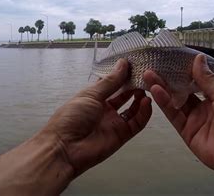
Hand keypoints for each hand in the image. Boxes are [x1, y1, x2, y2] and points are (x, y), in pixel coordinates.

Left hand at [42, 58, 151, 176]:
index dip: (123, 75)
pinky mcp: (122, 135)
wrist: (65, 149)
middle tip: (145, 76)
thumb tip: (123, 63)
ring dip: (141, 99)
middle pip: (124, 96)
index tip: (135, 65)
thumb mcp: (91, 94)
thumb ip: (110, 81)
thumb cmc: (72, 117)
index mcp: (94, 97)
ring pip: (133, 109)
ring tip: (148, 88)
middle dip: (134, 86)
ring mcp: (114, 122)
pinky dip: (144, 113)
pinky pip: (137, 123)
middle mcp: (105, 109)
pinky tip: (147, 102)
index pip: (112, 84)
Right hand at [143, 54, 213, 181]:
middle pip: (182, 90)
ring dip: (162, 88)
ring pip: (174, 101)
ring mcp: (194, 119)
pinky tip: (156, 90)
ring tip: (149, 74)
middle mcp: (204, 106)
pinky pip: (174, 115)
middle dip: (169, 78)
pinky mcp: (187, 132)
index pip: (196, 80)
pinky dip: (164, 102)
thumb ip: (207, 79)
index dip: (184, 70)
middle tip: (155, 65)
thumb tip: (198, 59)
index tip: (171, 58)